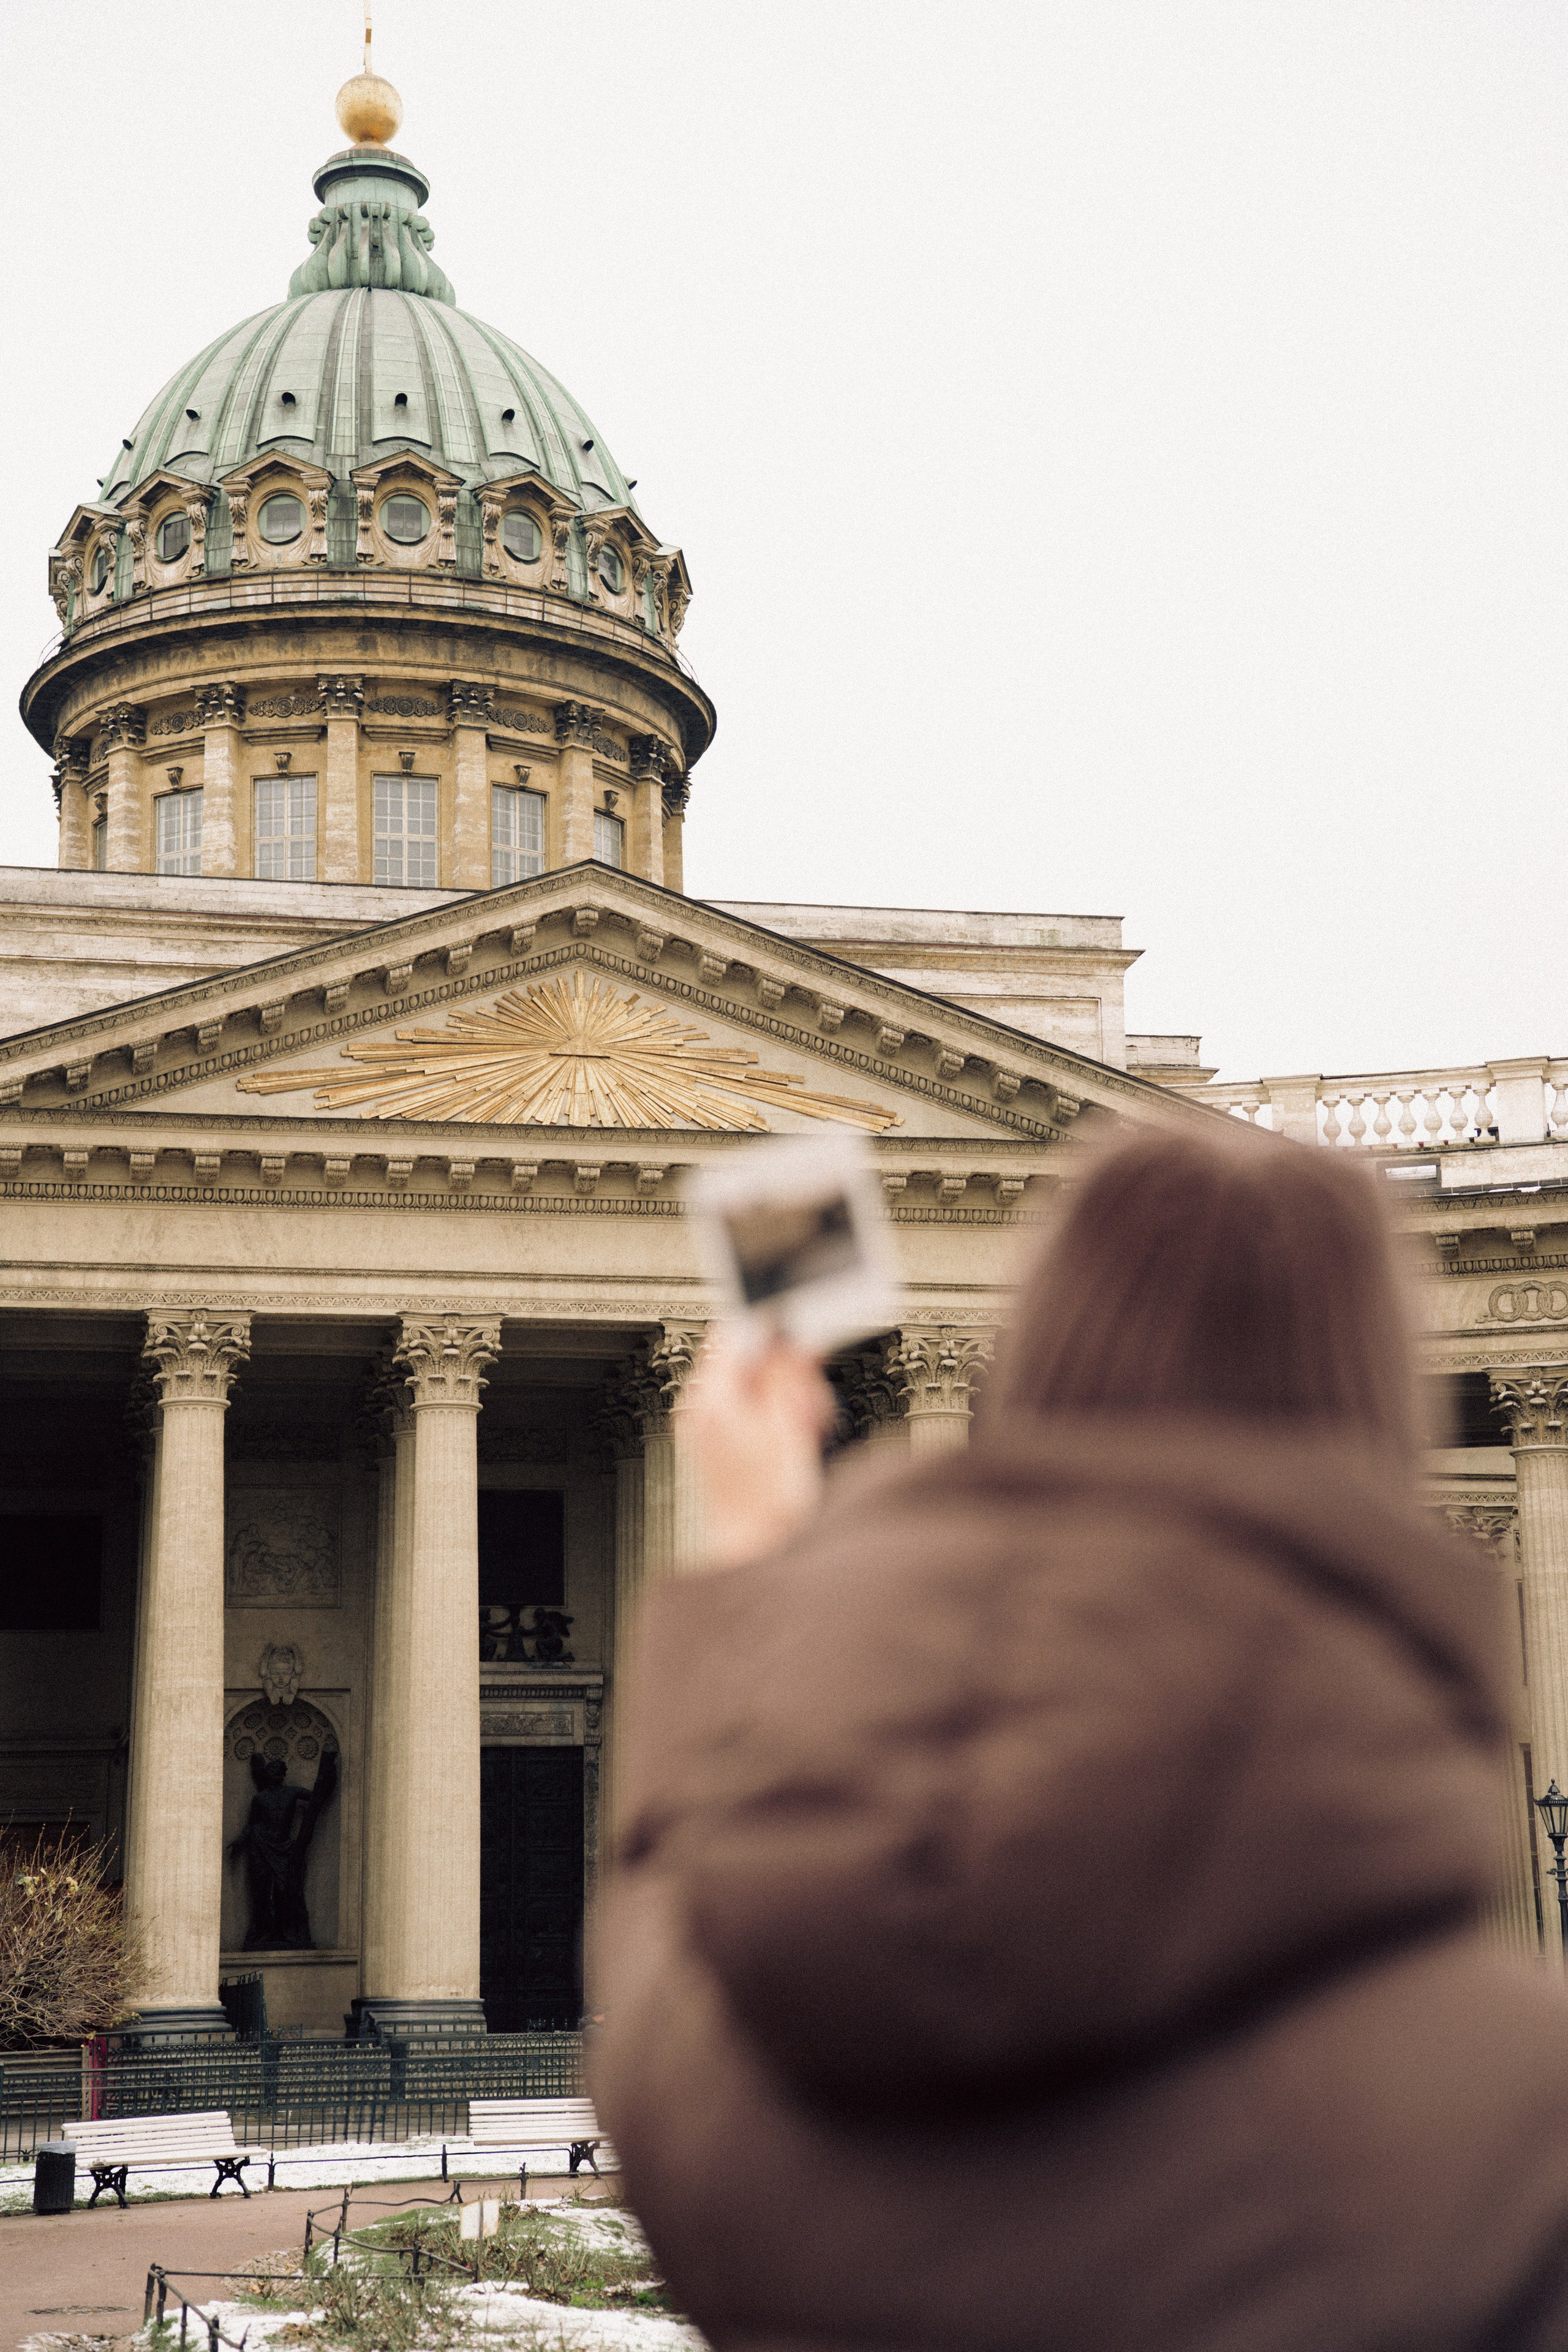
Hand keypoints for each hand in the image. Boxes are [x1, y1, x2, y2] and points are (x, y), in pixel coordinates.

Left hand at [679, 1332, 835, 1571]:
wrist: (754, 1550)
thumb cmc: (772, 1504)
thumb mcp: (792, 1429)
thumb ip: (787, 1376)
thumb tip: (789, 1335)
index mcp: (713, 1398)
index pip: (737, 1330)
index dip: (775, 1330)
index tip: (802, 1339)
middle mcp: (697, 1407)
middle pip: (744, 1355)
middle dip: (783, 1368)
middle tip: (807, 1401)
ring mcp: (699, 1423)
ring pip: (745, 1379)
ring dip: (779, 1392)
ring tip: (801, 1427)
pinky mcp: (708, 1438)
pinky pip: (739, 1404)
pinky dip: (766, 1411)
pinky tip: (786, 1437)